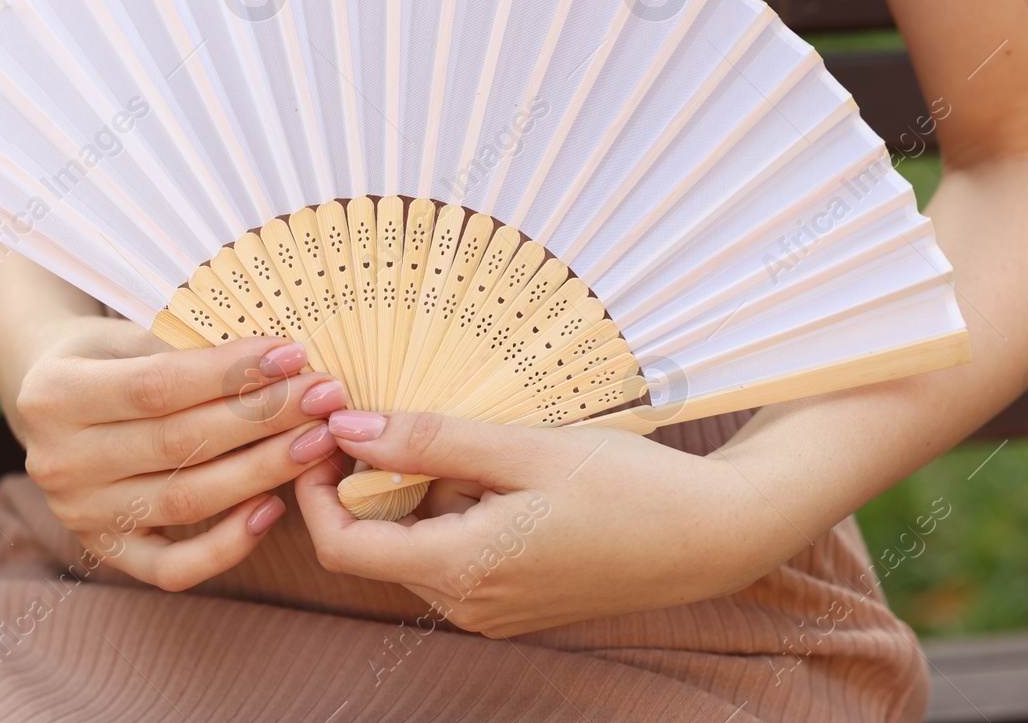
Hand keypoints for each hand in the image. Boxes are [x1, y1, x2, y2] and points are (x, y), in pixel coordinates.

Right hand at [14, 316, 348, 590]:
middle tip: (325, 397)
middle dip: (264, 418)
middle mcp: (60, 462)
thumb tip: (281, 360)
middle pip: (181, 443)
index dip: (231, 372)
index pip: (158, 386)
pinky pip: (172, 567)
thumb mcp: (127, 334)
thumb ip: (187, 348)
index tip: (293, 354)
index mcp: (56, 395)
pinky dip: (226, 546)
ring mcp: (80, 514)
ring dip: (263, 471)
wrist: (51, 403)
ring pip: (187, 500)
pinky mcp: (104, 552)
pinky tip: (274, 509)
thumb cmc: (106, 357)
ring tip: (319, 442)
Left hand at [294, 410, 781, 637]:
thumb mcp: (523, 449)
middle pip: (379, 541)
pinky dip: (459, 508)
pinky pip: (457, 552)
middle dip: (380, 479)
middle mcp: (467, 606)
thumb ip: (430, 441)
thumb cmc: (627, 488)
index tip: (323, 431)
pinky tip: (507, 473)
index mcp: (461, 572)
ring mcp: (492, 610)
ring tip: (486, 446)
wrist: (712, 535)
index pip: (341, 545)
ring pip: (418, 543)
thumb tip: (346, 429)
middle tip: (415, 417)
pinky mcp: (515, 601)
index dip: (315, 488)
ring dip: (426, 491)